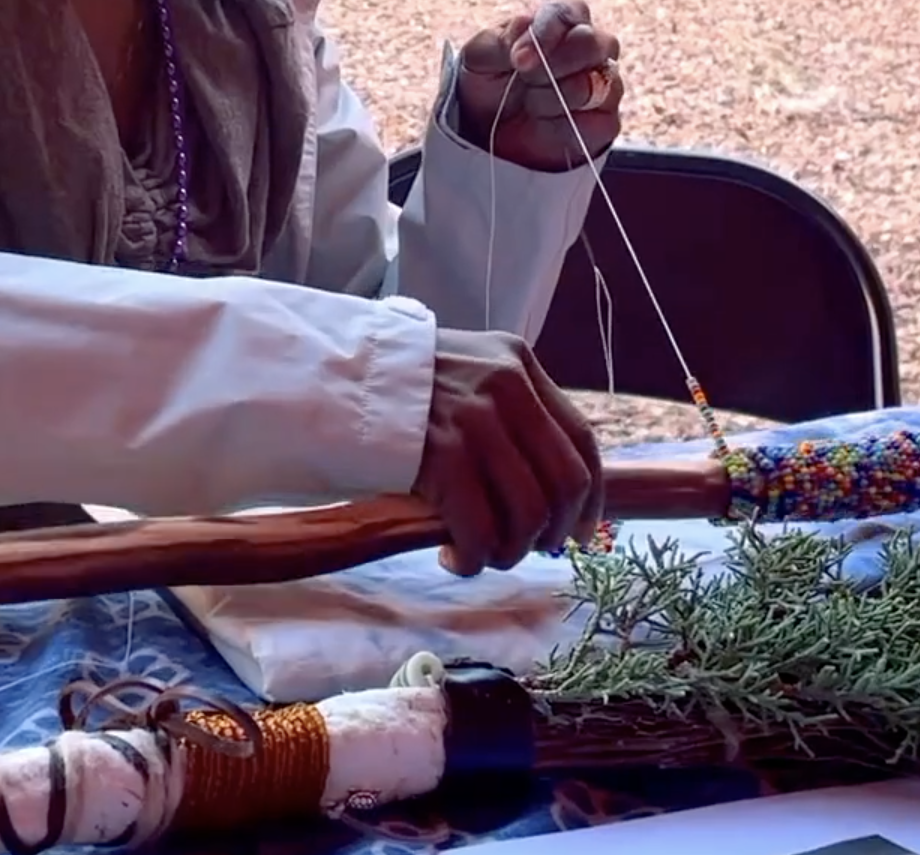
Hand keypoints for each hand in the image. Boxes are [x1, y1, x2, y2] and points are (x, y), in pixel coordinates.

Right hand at [410, 328, 603, 575]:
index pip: (582, 438)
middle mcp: (506, 387)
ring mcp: (474, 420)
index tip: (582, 532)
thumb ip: (509, 412)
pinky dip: (474, 557)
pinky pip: (480, 527)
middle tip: (532, 550)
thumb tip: (551, 488)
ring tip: (487, 555)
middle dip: (554, 531)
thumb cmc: (396, 388)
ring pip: (527, 511)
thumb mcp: (466, 375)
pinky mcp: (440, 455)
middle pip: (564, 481)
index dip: (590, 497)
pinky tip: (455, 557)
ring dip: (511, 550)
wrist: (328, 376)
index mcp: (518, 363)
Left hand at [455, 0, 622, 171]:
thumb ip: (500, 39)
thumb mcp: (479, 58)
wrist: (489, 134)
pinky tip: (544, 125)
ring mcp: (604, 84)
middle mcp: (590, 48)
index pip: (568, 11)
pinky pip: (598, 122)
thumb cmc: (489, 84)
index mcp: (560, 22)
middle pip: (593, 44)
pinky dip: (562, 127)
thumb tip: (526, 24)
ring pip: (595, 85)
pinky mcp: (606, 122)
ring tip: (530, 103)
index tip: (518, 59)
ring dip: (552, 98)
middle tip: (524, 80)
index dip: (545, 34)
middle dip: (552, 66)